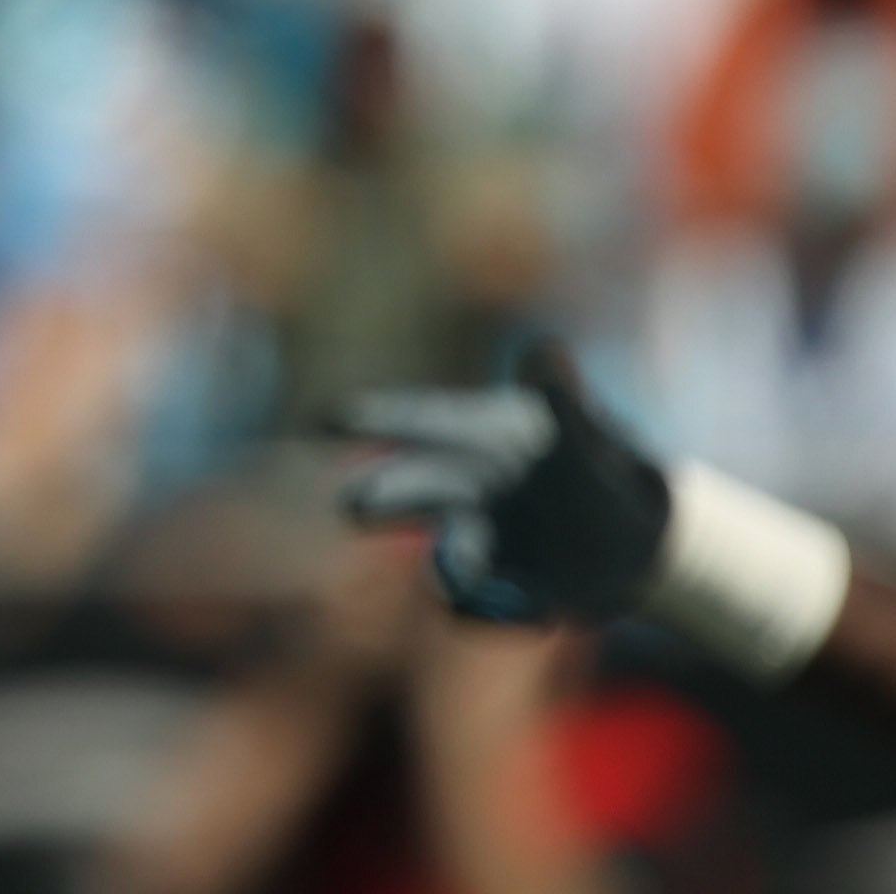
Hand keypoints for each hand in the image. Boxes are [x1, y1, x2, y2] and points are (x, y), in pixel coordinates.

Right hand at [340, 339, 671, 624]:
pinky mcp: (497, 587)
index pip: (427, 422)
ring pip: (445, 550)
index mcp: (482, 439)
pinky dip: (487, 611)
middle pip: (416, 488)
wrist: (633, 547)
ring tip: (466, 567)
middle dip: (383, 498)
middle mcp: (466, 486)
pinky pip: (475, 605)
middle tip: (350, 508)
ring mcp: (479, 537)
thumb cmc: (602, 477)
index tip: (328, 416)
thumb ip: (563, 402)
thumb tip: (545, 349)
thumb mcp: (589, 441)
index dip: (378, 418)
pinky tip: (521, 612)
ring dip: (449, 561)